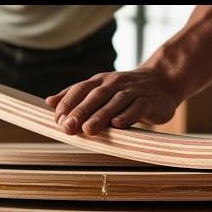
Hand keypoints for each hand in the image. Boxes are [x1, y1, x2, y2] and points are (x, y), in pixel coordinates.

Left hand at [46, 67, 179, 134]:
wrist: (163, 82)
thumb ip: (77, 96)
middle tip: (67, 128)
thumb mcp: (100, 89)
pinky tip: (118, 125)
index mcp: (101, 81)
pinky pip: (138, 108)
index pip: (81, 90)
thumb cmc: (127, 91)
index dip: (68, 103)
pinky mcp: (149, 101)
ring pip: (115, 102)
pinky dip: (128, 115)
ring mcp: (133, 92)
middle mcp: (115, 84)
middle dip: (80, 112)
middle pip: (95, 96)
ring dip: (101, 115)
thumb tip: (49, 102)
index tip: (57, 120)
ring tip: (89, 130)